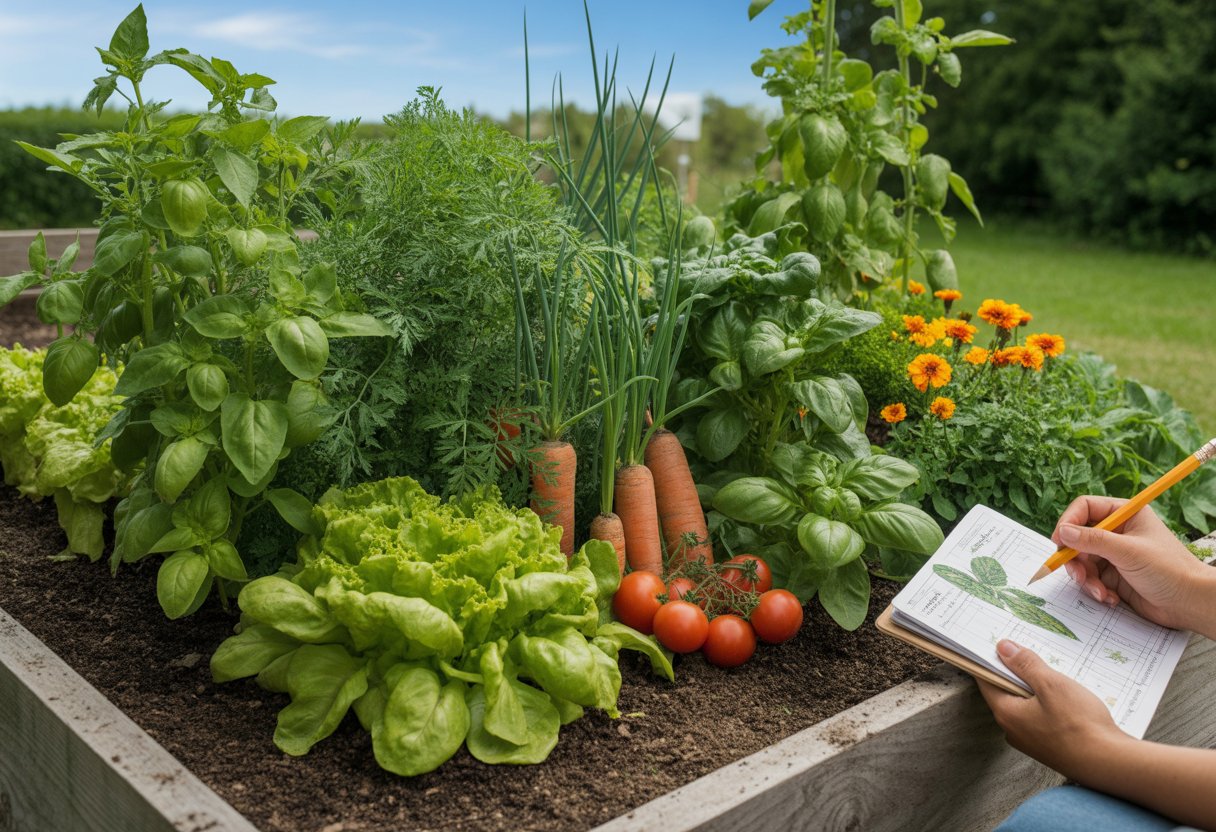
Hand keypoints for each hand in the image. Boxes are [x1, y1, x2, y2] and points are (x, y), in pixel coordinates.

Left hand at [978, 640, 1130, 778]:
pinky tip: (1065, 698)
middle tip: (1030, 653)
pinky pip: (1041, 718)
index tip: (999, 644)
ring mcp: (1031, 741)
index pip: (986, 680)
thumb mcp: (1051, 684)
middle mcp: (1013, 730)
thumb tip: (1003, 647)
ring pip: (1026, 705)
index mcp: (1006, 714)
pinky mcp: (1049, 746)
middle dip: (1017, 673)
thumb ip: (1025, 665)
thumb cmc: (1079, 724)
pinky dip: (1048, 704)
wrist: (1110, 764)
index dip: (991, 660)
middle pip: (1006, 692)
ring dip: (1036, 689)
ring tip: (1052, 674)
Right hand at [1054, 496, 1213, 633]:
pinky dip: (1095, 589)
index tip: (1059, 540)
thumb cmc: (1170, 570)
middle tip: (1077, 573)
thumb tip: (1063, 532)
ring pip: (1081, 560)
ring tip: (1098, 590)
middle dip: (1075, 558)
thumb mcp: (1129, 552)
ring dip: (1086, 578)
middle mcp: (1117, 531)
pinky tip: (1110, 597)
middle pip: (1078, 536)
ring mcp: (1114, 554)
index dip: (1068, 522)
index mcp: (1125, 514)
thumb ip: (1093, 540)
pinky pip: (1090, 578)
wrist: (1190, 604)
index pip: (1085, 508)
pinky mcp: (1113, 575)